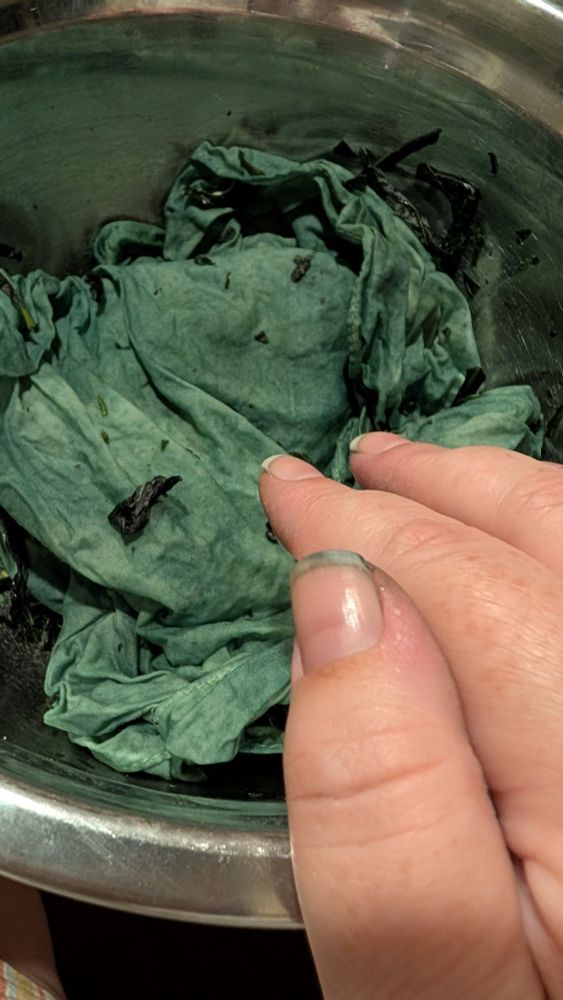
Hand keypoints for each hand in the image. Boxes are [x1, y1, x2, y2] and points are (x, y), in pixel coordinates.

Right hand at [259, 435, 562, 999]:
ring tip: (433, 481)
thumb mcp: (434, 979)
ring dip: (512, 502)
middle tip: (359, 467)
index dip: (369, 529)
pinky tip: (528, 550)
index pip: (480, 597)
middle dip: (442, 490)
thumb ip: (376, 796)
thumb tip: (335, 603)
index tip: (288, 495)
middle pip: (560, 549)